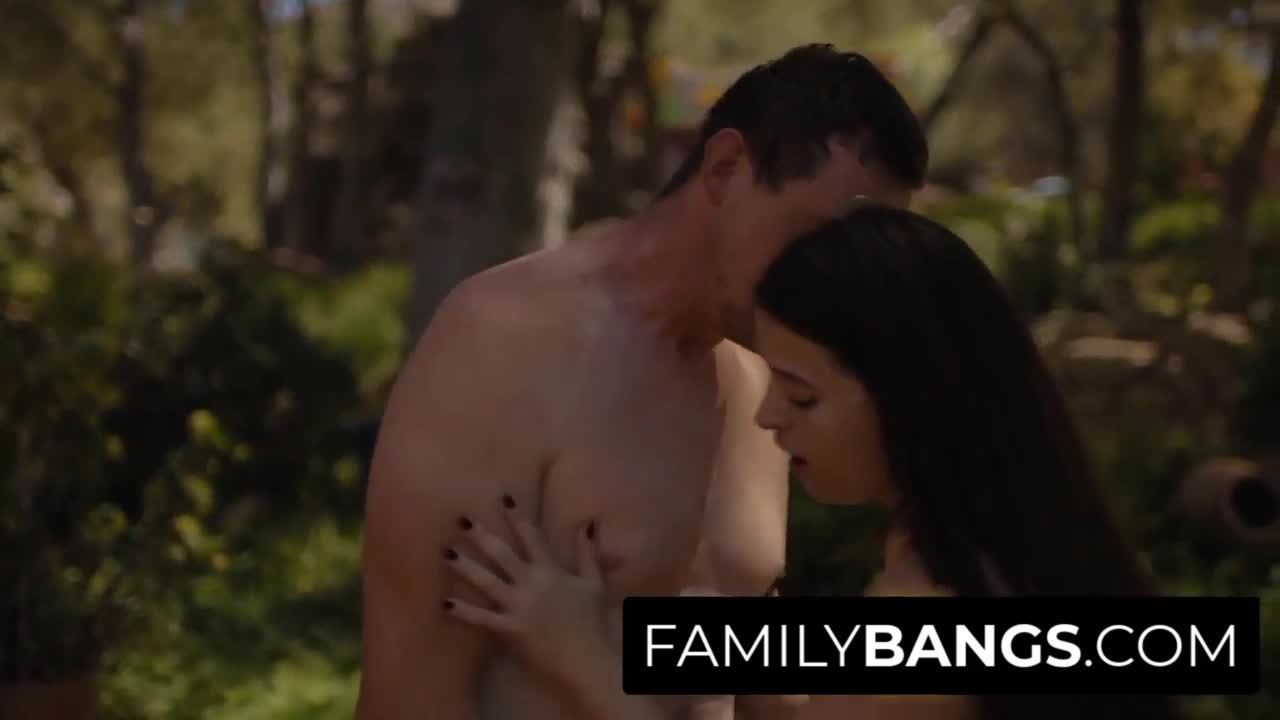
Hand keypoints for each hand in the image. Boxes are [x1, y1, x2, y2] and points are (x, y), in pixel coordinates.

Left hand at [442, 498, 607, 687]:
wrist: (585, 657)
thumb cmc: (590, 620)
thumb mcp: (593, 582)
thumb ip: (588, 551)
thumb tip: (587, 522)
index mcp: (550, 570)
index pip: (531, 536)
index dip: (517, 516)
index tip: (503, 497)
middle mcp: (530, 584)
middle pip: (502, 554)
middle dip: (481, 535)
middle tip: (461, 519)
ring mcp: (518, 606)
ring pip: (487, 582)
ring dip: (465, 567)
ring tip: (446, 552)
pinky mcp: (509, 628)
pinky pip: (482, 618)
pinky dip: (464, 611)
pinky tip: (445, 603)